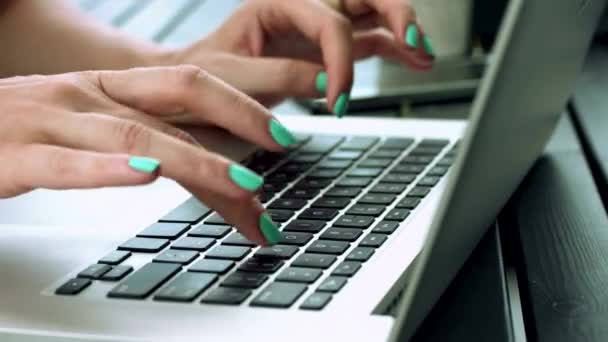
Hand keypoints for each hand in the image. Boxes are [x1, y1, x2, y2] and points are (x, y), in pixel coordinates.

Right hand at [0, 66, 293, 244]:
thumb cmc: (20, 134)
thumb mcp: (88, 129)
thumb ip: (143, 144)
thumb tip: (200, 170)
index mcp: (109, 90)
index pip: (190, 86)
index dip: (242, 103)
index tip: (286, 130)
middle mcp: (88, 96)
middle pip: (178, 96)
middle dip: (240, 116)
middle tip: (288, 142)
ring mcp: (50, 120)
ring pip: (135, 135)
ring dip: (196, 160)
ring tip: (244, 184)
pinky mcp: (11, 155)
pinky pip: (63, 162)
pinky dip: (106, 170)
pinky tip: (143, 177)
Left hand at [168, 0, 434, 111]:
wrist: (193, 86)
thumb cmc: (205, 75)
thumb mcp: (231, 77)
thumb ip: (278, 76)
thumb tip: (326, 83)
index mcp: (277, 3)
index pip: (328, 21)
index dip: (341, 60)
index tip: (338, 100)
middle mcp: (303, 8)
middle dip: (395, 14)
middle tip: (413, 42)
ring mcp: (317, 27)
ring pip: (372, 14)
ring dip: (402, 30)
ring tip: (424, 55)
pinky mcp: (324, 49)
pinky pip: (367, 41)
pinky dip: (392, 49)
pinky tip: (414, 60)